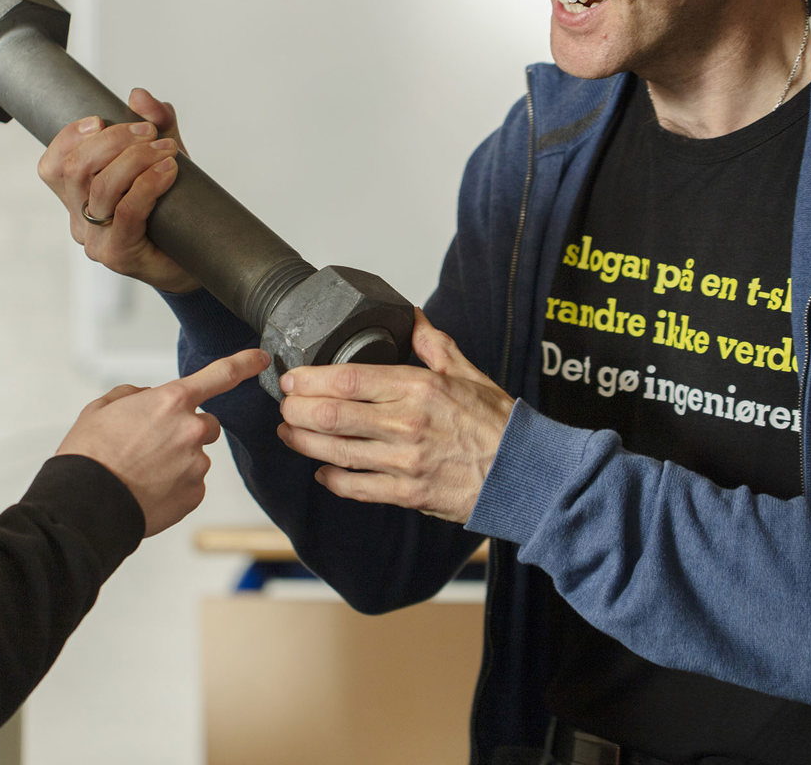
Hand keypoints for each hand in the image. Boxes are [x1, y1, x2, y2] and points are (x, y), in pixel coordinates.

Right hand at [37, 87, 201, 293]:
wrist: (200, 256)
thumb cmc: (175, 209)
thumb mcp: (163, 155)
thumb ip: (154, 123)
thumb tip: (138, 97)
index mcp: (78, 197)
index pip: (52, 165)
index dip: (69, 137)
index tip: (101, 119)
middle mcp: (80, 220)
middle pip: (75, 169)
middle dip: (113, 140)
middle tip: (149, 132)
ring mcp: (96, 241)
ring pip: (102, 188)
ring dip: (136, 159)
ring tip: (167, 150)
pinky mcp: (119, 255)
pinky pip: (127, 211)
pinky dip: (148, 184)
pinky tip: (169, 171)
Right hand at [57, 347, 268, 536]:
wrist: (86, 504)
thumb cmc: (90, 456)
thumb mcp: (102, 408)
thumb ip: (133, 395)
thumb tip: (147, 399)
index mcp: (171, 401)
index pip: (220, 375)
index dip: (245, 363)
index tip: (261, 359)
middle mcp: (191, 430)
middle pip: (206, 425)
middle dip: (187, 431)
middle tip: (153, 446)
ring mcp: (196, 464)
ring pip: (195, 458)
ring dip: (177, 462)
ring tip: (142, 473)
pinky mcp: (194, 494)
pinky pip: (191, 485)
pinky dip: (174, 487)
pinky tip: (148, 490)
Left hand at [276, 309, 514, 522]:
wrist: (526, 473)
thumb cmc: (499, 424)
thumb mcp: (468, 373)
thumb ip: (433, 343)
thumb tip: (411, 316)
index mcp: (419, 387)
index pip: (348, 378)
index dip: (309, 379)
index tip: (291, 379)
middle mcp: (407, 423)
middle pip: (331, 415)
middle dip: (296, 410)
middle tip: (284, 406)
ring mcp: (405, 461)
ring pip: (336, 451)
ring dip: (303, 442)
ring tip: (288, 433)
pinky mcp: (408, 493)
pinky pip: (357, 487)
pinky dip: (332, 479)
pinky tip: (321, 470)